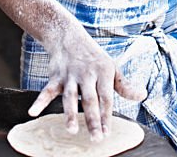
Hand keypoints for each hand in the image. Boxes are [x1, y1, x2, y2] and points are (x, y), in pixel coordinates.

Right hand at [27, 28, 146, 141]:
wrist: (69, 36)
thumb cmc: (94, 58)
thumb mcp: (112, 68)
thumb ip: (124, 86)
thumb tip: (143, 95)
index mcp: (103, 73)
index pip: (106, 98)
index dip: (106, 116)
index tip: (107, 134)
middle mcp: (87, 75)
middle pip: (90, 100)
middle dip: (93, 120)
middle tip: (95, 139)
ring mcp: (70, 76)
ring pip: (70, 96)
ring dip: (70, 113)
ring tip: (71, 130)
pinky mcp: (56, 77)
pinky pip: (47, 90)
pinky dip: (40, 101)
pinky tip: (33, 113)